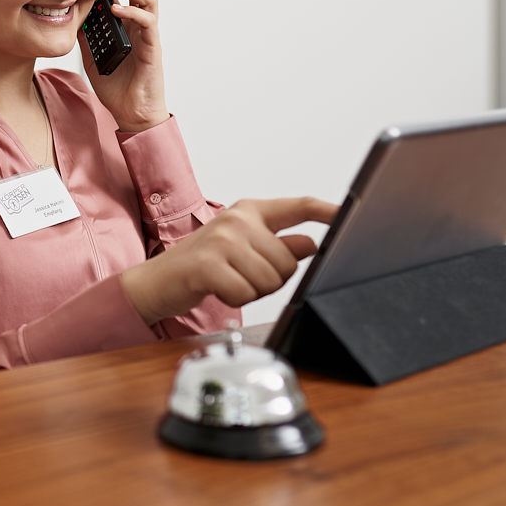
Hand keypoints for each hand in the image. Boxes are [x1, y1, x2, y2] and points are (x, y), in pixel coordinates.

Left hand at [79, 0, 166, 131]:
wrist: (131, 113)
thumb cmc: (116, 87)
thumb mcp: (92, 57)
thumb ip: (86, 37)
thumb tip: (70, 19)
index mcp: (126, 26)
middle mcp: (139, 26)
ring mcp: (147, 35)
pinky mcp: (152, 47)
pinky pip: (148, 22)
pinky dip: (133, 11)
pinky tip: (117, 10)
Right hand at [119, 197, 339, 325]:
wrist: (155, 281)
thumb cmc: (201, 266)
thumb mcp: (242, 249)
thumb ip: (277, 245)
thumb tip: (311, 242)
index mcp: (249, 212)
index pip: (298, 207)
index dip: (327, 212)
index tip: (349, 215)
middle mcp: (237, 220)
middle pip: (289, 261)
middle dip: (271, 279)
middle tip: (241, 276)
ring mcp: (223, 240)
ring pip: (271, 280)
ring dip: (253, 291)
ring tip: (228, 281)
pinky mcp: (210, 264)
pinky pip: (247, 292)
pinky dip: (236, 299)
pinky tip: (218, 289)